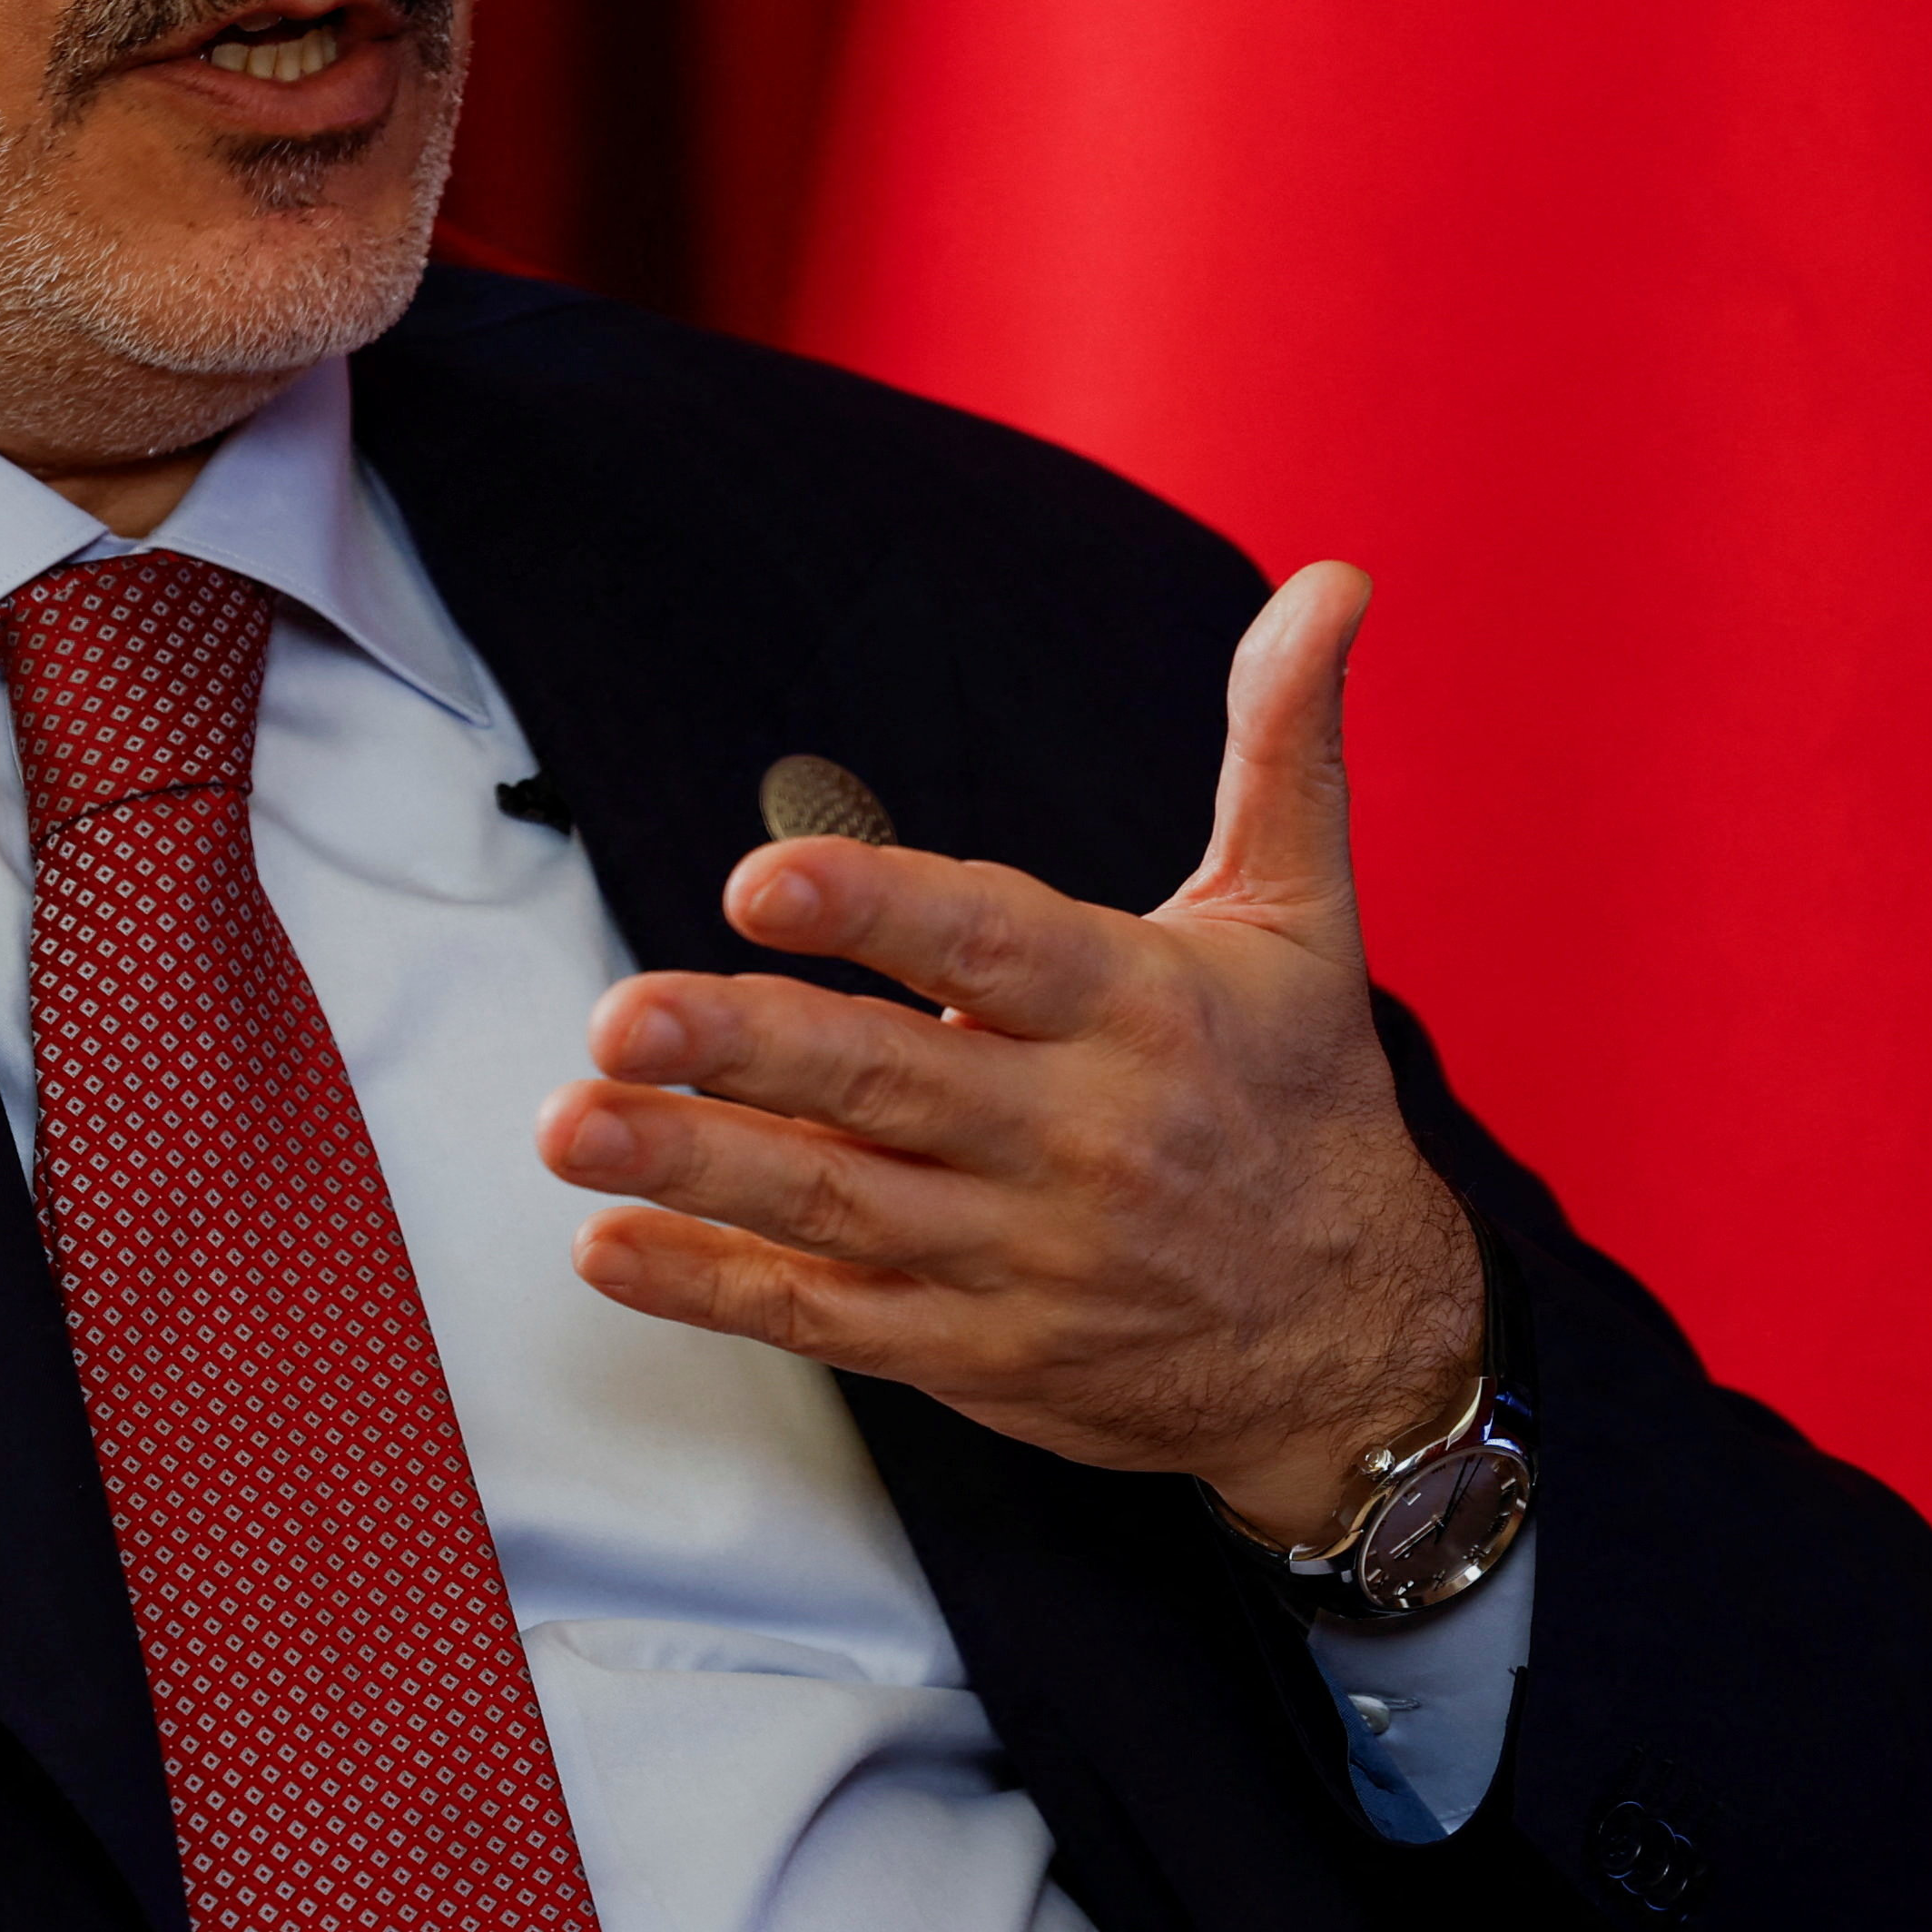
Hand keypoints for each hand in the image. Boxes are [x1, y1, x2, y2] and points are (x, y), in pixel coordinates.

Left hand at [535, 564, 1479, 1544]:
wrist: (1360, 1344)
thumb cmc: (1304, 1100)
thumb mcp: (1302, 917)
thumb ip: (1281, 745)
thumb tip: (1330, 583)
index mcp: (1135, 1007)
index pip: (992, 945)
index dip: (874, 908)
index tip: (762, 881)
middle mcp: (1073, 1132)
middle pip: (884, 1080)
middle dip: (741, 1046)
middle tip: (619, 1017)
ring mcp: (1018, 1252)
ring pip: (837, 1202)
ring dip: (695, 1164)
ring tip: (571, 1124)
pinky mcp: (975, 1348)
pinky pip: (828, 1315)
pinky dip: (714, 1287)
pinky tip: (611, 1248)